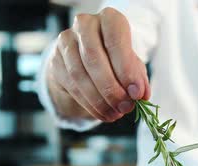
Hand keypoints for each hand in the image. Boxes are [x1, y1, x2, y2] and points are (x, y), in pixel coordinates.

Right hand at [47, 7, 150, 121]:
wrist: (88, 57)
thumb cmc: (115, 57)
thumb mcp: (132, 64)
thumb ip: (138, 77)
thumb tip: (141, 94)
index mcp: (109, 19)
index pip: (115, 40)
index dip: (126, 69)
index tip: (136, 93)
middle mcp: (85, 25)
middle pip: (94, 58)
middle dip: (112, 88)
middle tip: (125, 107)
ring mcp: (66, 41)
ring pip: (79, 74)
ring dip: (99, 99)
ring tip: (115, 113)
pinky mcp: (56, 60)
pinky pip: (72, 86)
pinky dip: (89, 103)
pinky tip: (102, 113)